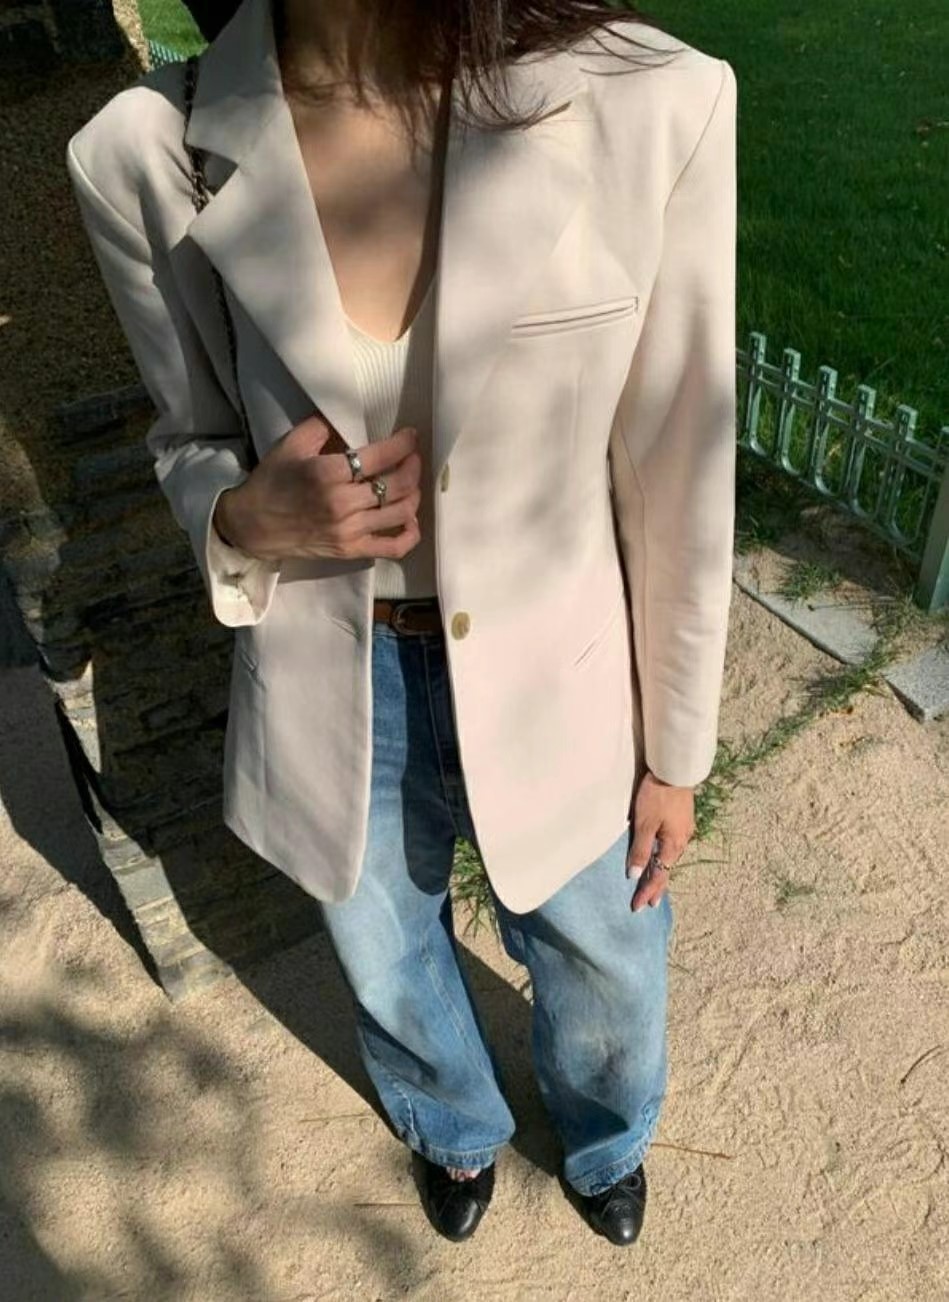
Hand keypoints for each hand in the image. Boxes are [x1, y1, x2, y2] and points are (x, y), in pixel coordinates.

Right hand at [213, 414, 422, 561]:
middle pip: (397, 485)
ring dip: (415, 495)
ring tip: (411, 483)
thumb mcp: (290, 444)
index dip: (403, 444)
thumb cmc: (271, 481)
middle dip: (413, 467)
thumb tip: (350, 417)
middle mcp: (342, 503)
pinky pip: (393, 548)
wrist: (251, 526)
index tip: (411, 436)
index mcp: (327, 473)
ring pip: (401, 513)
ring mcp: (349, 531)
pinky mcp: (351, 551)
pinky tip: (411, 520)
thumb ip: (322, 426)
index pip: (380, 457)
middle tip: (413, 457)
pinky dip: (410, 535)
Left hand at [625, 769, 694, 911]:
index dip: (647, 891)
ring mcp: (684, 830)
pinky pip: (672, 847)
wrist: (674, 770)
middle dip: (656, 887)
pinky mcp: (682, 821)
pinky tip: (662, 858)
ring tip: (655, 886)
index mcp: (673, 845)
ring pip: (671, 858)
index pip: (658, 875)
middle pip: (667, 869)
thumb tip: (635, 876)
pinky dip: (665, 858)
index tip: (637, 907)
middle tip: (649, 903)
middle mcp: (682, 841)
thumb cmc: (657, 796)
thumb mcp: (645, 823)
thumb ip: (640, 849)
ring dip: (661, 873)